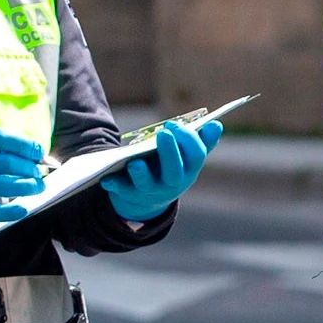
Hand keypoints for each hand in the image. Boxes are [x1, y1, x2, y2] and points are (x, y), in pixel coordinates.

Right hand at [0, 128, 46, 231]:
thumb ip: (1, 151)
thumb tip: (38, 155)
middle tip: (40, 174)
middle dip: (30, 169)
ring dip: (27, 187)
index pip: (3, 139)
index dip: (25, 145)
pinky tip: (23, 209)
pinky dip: (10, 212)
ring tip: (38, 187)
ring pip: (6, 186)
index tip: (40, 152)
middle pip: (8, 163)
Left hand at [106, 118, 220, 223]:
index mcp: (188, 170)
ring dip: (142, 174)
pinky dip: (115, 185)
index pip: (196, 156)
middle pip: (174, 171)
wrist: (148, 198)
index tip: (176, 125)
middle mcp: (172, 183)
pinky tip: (107, 178)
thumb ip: (201, 141)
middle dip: (170, 152)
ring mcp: (151, 191)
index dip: (188, 140)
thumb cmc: (170, 167)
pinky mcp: (130, 194)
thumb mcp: (186, 158)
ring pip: (147, 184)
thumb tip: (216, 124)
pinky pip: (122, 190)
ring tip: (135, 162)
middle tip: (164, 133)